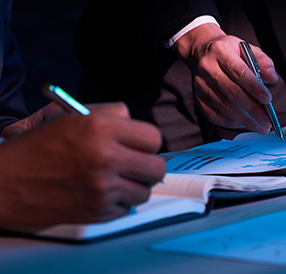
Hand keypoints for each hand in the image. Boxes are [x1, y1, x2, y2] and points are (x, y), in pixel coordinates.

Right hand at [0, 102, 164, 225]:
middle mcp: (105, 158)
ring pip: (145, 191)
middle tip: (136, 164)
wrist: (5, 182)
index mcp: (100, 128)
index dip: (147, 142)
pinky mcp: (97, 211)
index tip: (141, 146)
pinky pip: (127, 208)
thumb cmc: (37, 148)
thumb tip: (135, 123)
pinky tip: (100, 192)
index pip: (153, 137)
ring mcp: (102, 188)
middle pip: (156, 167)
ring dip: (134, 186)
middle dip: (148, 166)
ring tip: (115, 179)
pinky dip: (118, 202)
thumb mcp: (71, 116)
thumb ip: (110, 115)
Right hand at [174, 23, 278, 134]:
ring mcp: (200, 85)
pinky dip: (231, 123)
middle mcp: (208, 68)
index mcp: (221, 52)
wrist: (199, 51)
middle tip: (267, 122)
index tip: (268, 100)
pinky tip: (244, 124)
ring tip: (261, 127)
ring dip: (244, 120)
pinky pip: (214, 115)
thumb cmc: (228, 51)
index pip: (239, 72)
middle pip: (232, 93)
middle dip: (253, 110)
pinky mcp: (198, 98)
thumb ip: (262, 61)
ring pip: (224, 107)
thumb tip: (272, 78)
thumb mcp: (246, 48)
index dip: (254, 88)